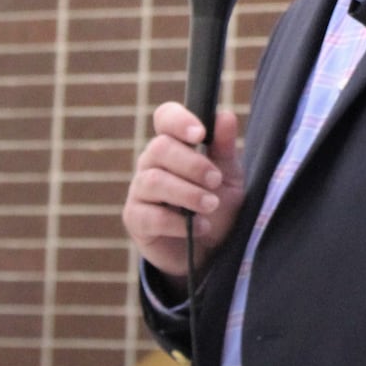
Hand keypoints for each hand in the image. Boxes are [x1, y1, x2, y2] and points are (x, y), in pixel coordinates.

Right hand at [122, 102, 245, 283]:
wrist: (210, 249)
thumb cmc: (218, 204)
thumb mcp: (229, 175)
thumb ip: (225, 147)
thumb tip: (225, 116)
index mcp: (175, 144)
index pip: (165, 117)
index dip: (179, 120)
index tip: (200, 133)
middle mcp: (152, 163)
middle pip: (160, 148)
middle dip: (192, 164)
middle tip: (216, 181)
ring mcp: (140, 191)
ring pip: (154, 181)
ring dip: (187, 193)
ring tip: (211, 205)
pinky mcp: (136, 220)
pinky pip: (150, 216)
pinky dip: (178, 222)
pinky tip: (200, 227)